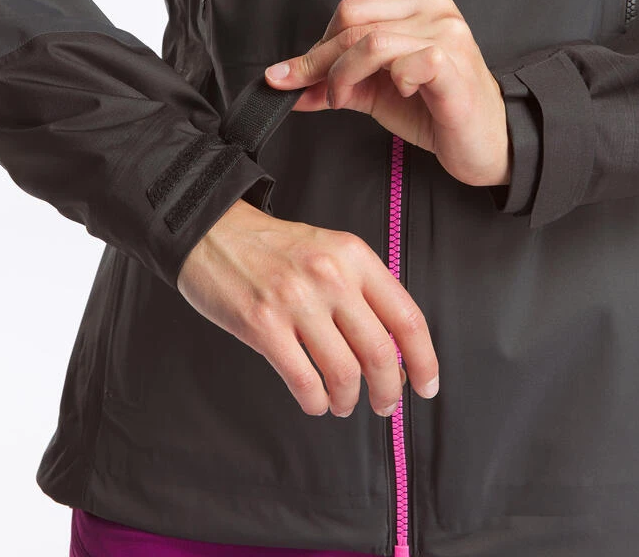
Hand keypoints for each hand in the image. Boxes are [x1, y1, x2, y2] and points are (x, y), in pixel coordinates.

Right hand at [177, 198, 439, 417]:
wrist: (212, 233)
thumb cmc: (271, 247)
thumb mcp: (328, 250)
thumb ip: (361, 291)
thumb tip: (393, 352)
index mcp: (354, 256)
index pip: (407, 318)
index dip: (425, 361)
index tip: (426, 385)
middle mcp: (330, 276)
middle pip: (380, 353)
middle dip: (388, 391)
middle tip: (384, 405)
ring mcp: (295, 301)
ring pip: (344, 373)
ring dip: (349, 400)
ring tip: (343, 402)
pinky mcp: (263, 325)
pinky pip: (303, 381)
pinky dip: (315, 402)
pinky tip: (315, 401)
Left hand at [263, 0, 510, 187]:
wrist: (486, 144)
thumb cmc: (436, 111)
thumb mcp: (376, 92)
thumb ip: (335, 82)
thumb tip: (285, 83)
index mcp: (416, 6)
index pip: (350, 11)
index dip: (317, 45)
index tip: (294, 76)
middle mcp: (434, 12)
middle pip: (353, 24)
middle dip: (320, 63)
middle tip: (317, 94)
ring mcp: (447, 36)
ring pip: (372, 42)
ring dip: (345, 76)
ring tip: (346, 100)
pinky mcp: (454, 66)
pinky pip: (406, 64)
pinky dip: (390, 82)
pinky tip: (400, 95)